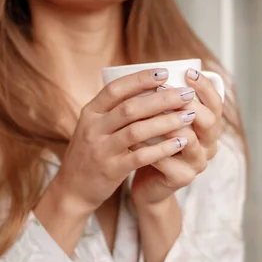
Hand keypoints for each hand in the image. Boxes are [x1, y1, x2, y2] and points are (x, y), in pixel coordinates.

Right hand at [46, 68, 196, 215]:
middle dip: (162, 99)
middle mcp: (93, 128)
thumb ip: (113, 110)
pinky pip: (140, 156)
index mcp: (90, 112)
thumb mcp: (92, 126)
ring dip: (166, 122)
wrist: (72, 188)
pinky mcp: (110, 169)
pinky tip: (180, 143)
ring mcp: (101, 149)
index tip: (165, 72)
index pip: (116, 89)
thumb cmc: (90, 153)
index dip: (140, 79)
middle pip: (130, 107)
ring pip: (137, 131)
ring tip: (189, 116)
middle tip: (186, 94)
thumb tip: (147, 87)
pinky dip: (162, 148)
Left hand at [131, 69, 223, 207]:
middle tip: (167, 88)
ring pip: (189, 140)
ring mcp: (197, 163)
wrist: (148, 184)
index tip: (189, 71)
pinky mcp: (181, 178)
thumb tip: (154, 69)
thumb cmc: (153, 145)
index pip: (216, 103)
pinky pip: (167, 161)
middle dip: (189, 103)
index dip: (205, 87)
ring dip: (167, 123)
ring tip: (147, 111)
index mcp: (208, 127)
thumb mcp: (162, 120)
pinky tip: (133, 138)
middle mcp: (209, 145)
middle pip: (209, 121)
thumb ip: (164, 101)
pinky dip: (150, 147)